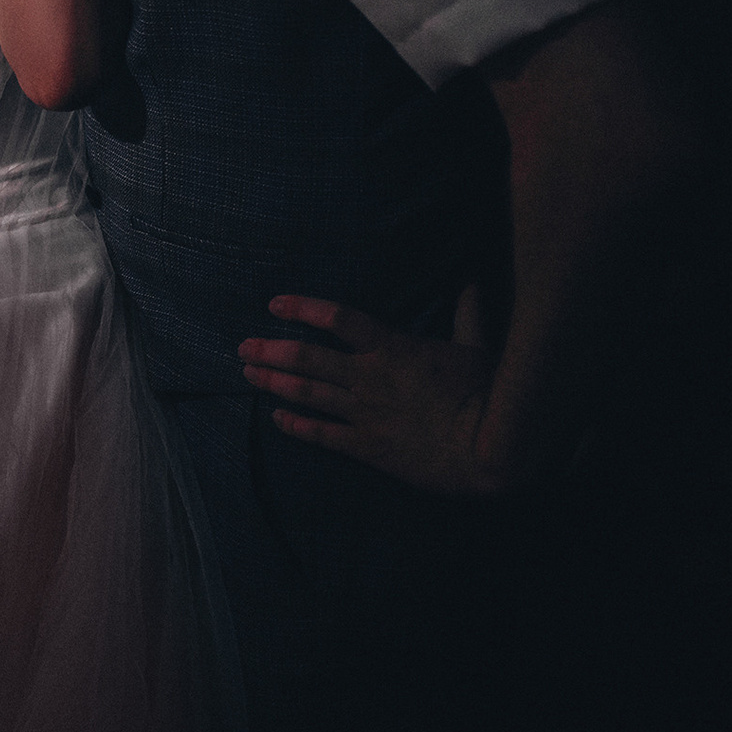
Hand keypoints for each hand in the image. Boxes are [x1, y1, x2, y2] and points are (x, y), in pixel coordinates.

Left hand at [238, 287, 519, 496]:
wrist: (489, 451)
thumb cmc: (486, 395)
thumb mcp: (477, 346)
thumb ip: (467, 313)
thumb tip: (471, 281)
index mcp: (393, 349)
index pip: (338, 319)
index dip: (303, 307)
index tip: (274, 303)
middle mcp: (370, 379)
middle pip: (308, 358)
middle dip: (271, 350)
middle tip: (243, 346)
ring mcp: (366, 414)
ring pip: (308, 394)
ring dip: (274, 383)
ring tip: (248, 374)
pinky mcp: (368, 448)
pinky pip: (323, 435)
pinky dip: (297, 427)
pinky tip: (276, 420)